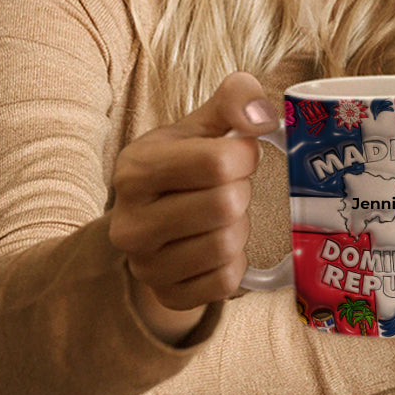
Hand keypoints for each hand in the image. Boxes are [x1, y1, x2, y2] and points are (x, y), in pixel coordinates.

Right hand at [109, 72, 277, 341]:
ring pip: (227, 245)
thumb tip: (264, 116)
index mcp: (136, 169)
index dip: (245, 156)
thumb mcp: (203, 124)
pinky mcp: (167, 295)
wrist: (154, 221)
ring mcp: (145, 266)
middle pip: (225, 205)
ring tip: (224, 217)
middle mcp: (130, 222)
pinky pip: (226, 282)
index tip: (241, 155)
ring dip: (241, 228)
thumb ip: (235, 99)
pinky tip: (221, 246)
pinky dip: (236, 263)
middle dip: (242, 192)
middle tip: (231, 188)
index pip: (217, 162)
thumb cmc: (186, 165)